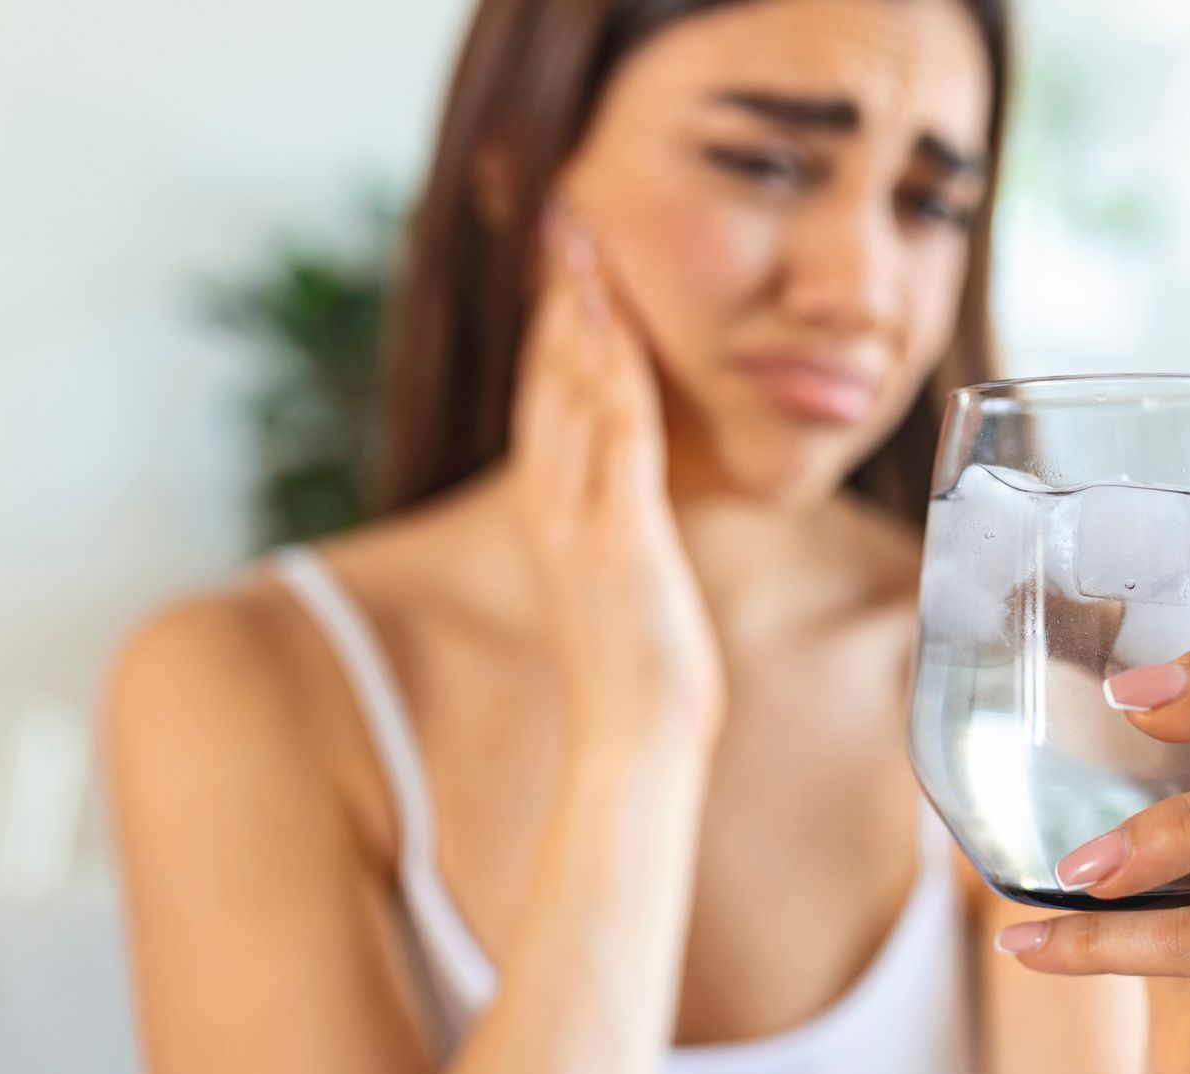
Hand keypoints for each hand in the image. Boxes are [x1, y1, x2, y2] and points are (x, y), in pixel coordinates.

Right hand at [508, 201, 723, 747]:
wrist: (637, 737)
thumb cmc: (643, 665)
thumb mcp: (626, 575)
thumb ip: (621, 522)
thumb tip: (635, 491)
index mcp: (552, 513)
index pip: (546, 399)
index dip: (552, 327)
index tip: (563, 265)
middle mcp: (552, 506)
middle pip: (546, 379)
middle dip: (555, 298)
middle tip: (560, 220)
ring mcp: (577, 519)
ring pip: (571, 394)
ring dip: (578, 316)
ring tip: (580, 244)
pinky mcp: (615, 537)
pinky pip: (613, 438)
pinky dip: (611, 375)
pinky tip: (615, 325)